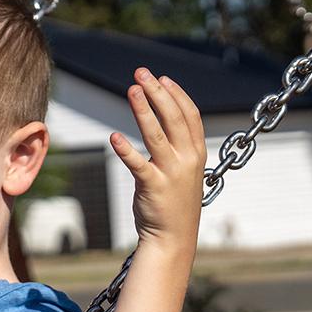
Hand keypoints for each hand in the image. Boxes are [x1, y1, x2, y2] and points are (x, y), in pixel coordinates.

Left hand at [115, 67, 204, 247]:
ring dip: (144, 110)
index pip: (191, 115)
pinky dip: (126, 150)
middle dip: (158, 92)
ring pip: (157, 135)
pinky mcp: (154, 188)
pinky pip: (138, 165)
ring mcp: (172, 174)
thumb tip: (163, 119)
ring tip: (132, 90)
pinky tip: (114, 137)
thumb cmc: (174, 202)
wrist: (173, 238)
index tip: (162, 78)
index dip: (177, 94)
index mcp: (197, 153)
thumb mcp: (184, 170)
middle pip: (174, 118)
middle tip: (141, 73)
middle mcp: (187, 160)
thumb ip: (178, 146)